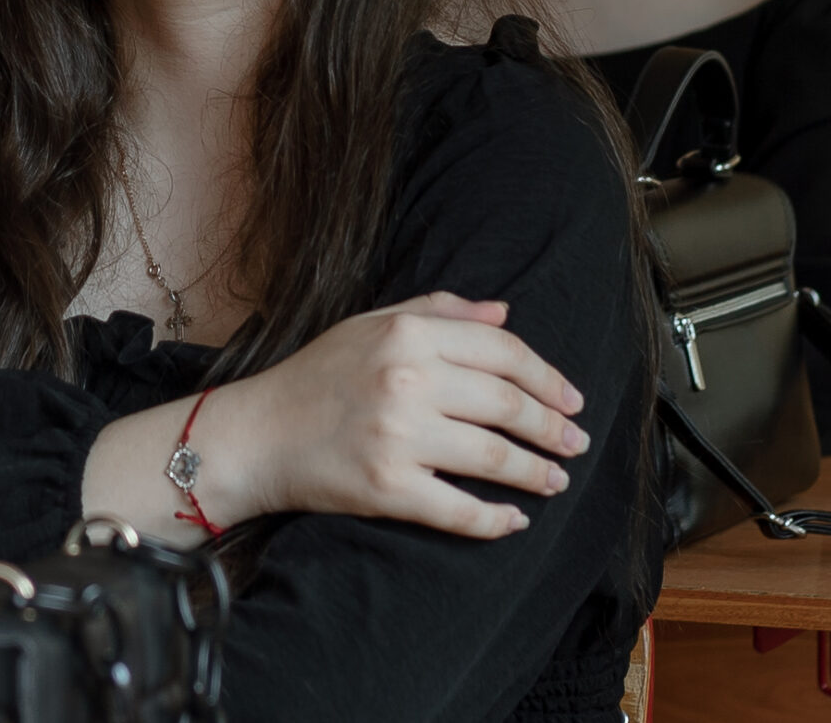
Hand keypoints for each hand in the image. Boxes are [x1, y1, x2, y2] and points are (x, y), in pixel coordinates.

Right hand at [209, 292, 587, 538]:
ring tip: (555, 479)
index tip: (571, 399)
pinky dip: (495, 519)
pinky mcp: (386, 488)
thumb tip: (505, 311)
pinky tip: (514, 519)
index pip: (502, 351)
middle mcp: (406, 380)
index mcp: (407, 335)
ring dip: (534, 472)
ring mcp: (397, 436)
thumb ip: (439, 311)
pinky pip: (459, 509)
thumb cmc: (316, 377)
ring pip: (492, 457)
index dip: (546, 377)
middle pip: (506, 404)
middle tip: (574, 443)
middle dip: (551, 427)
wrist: (256, 434)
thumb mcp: (370, 323)